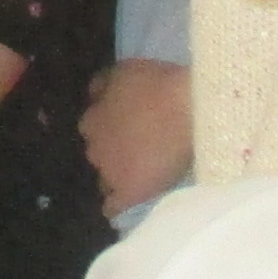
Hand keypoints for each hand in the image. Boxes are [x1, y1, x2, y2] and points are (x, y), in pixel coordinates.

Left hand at [80, 60, 192, 217]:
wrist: (186, 110)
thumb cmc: (157, 85)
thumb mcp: (123, 72)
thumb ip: (102, 85)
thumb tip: (92, 94)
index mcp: (92, 120)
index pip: (91, 129)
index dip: (109, 128)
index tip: (124, 126)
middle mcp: (94, 148)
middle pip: (98, 155)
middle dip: (113, 152)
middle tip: (136, 148)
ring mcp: (110, 173)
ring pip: (105, 181)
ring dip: (116, 177)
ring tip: (137, 175)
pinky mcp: (129, 193)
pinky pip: (113, 207)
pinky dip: (116, 207)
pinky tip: (122, 205)